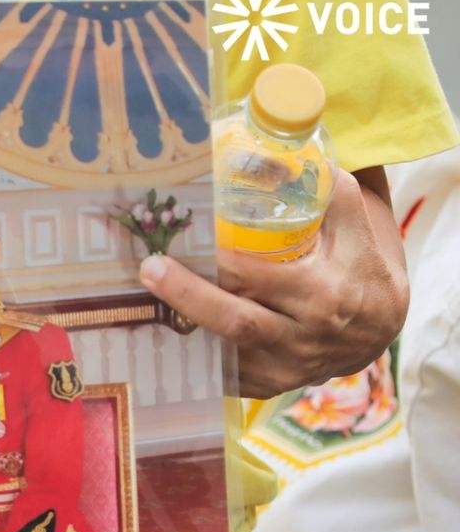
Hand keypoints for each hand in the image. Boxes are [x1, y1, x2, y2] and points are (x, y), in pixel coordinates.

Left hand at [138, 168, 407, 398]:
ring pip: (225, 347)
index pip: (267, 274)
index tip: (191, 232)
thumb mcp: (362, 221)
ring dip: (185, 322)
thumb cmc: (365, 264)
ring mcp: (286, 365)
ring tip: (149, 293)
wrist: (381, 330)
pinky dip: (194, 353)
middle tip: (150, 267)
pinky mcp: (269, 385)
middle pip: (238, 318)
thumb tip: (282, 146)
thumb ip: (330, 186)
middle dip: (189, 293)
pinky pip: (224, 373)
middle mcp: (307, 333)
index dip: (225, 257)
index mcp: (328, 290)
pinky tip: (165, 327)